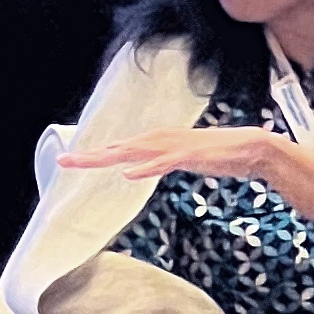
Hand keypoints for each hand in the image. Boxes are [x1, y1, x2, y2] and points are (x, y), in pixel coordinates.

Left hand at [60, 123, 313, 220]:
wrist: (251, 147)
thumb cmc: (216, 154)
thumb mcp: (181, 158)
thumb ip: (161, 160)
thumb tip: (140, 166)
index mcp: (157, 142)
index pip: (118, 148)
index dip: (93, 154)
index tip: (68, 160)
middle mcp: (160, 140)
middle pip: (118, 148)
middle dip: (89, 155)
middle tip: (62, 161)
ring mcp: (174, 146)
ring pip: (134, 152)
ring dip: (108, 157)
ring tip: (85, 161)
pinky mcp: (190, 155)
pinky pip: (164, 163)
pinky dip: (146, 167)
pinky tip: (129, 173)